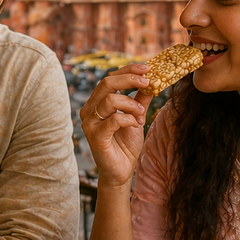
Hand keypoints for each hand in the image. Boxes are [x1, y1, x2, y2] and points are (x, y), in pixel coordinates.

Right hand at [81, 63, 153, 191]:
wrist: (122, 170)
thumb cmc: (125, 144)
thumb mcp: (136, 117)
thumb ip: (140, 100)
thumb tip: (151, 81)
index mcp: (96, 102)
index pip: (109, 78)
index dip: (128, 70)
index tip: (147, 68)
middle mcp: (89, 110)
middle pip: (106, 83)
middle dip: (129, 80)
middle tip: (148, 83)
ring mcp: (90, 123)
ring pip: (110, 100)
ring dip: (131, 104)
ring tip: (141, 114)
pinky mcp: (95, 136)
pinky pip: (113, 120)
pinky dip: (128, 119)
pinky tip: (135, 125)